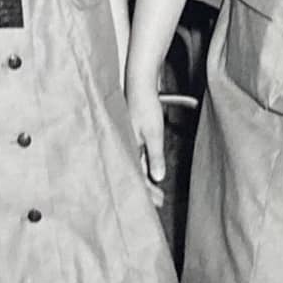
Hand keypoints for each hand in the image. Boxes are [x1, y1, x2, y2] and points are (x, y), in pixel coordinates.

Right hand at [125, 78, 167, 197]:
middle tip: (159, 200)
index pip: (135, 176)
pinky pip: (135, 155)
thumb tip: (158, 178)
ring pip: (134, 165)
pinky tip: (149, 169)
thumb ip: (155, 156)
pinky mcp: (129, 134)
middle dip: (146, 188)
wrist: (140, 81)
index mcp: (125, 147)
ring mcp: (125, 139)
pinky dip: (143, 165)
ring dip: (146, 178)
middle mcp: (123, 145)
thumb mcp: (153, 132)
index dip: (146, 191)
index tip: (158, 201)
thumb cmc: (145, 104)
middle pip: (133, 173)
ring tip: (156, 189)